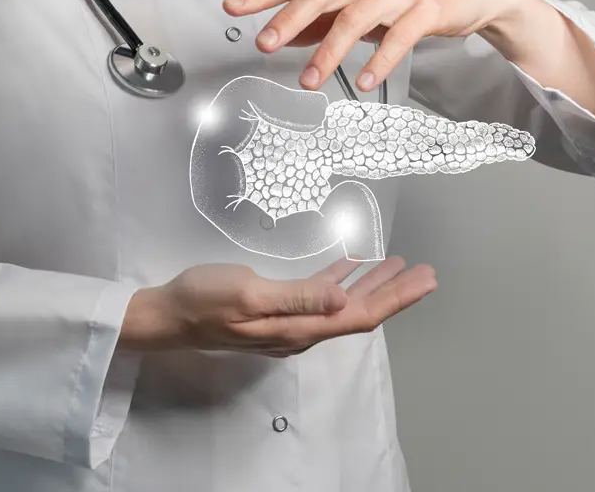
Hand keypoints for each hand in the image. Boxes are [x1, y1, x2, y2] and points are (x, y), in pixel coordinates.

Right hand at [119, 257, 436, 356]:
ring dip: (371, 285)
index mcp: (300, 327)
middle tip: (426, 271)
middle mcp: (301, 330)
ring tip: (397, 265)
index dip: (396, 298)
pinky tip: (349, 267)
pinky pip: (320, 297)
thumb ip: (299, 297)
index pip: (360, 315)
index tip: (425, 280)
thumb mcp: (251, 292)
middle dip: (395, 292)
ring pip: (343, 305)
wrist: (168, 316)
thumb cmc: (204, 300)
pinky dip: (340, 281)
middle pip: (359, 312)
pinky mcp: (276, 311)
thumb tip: (344, 299)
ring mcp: (289, 323)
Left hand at [222, 0, 530, 92]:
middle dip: (288, 18)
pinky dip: (379, 61)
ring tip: (309, 80)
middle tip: (264, 43)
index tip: (234, 6)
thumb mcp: (361, 3)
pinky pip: (399, 37)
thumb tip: (284, 33)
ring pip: (356, 16)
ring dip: (329, 51)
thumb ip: (323, 18)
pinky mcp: (428, 8)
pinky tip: (362, 82)